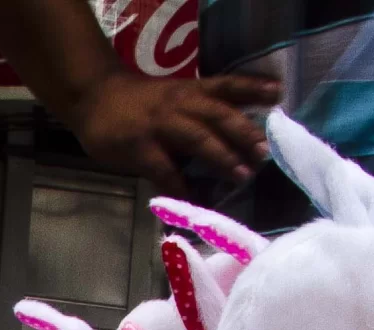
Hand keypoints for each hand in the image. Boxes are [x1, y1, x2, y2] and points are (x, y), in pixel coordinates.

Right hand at [67, 70, 280, 192]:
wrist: (94, 98)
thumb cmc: (138, 102)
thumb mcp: (172, 97)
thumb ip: (198, 114)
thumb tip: (232, 139)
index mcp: (190, 90)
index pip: (226, 85)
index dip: (253, 88)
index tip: (279, 94)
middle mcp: (179, 103)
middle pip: (218, 114)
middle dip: (243, 132)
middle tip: (265, 151)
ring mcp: (159, 125)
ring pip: (197, 138)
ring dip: (222, 157)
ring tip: (243, 175)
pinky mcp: (139, 147)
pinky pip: (165, 170)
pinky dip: (181, 186)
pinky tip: (194, 199)